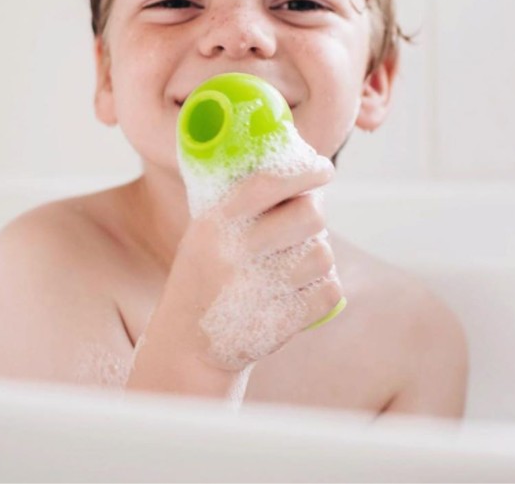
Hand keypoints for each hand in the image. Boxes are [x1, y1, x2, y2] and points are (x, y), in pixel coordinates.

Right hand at [158, 155, 341, 371]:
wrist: (187, 345)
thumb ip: (243, 204)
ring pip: (323, 254)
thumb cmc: (206, 275)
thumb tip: (302, 171)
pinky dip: (323, 287)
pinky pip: (328, 291)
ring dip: (318, 254)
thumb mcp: (206, 233)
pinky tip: (303, 288)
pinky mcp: (277, 323)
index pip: (268, 184)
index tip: (324, 168)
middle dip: (315, 212)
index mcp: (214, 224)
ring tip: (297, 260)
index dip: (303, 172)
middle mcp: (233, 254)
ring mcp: (254, 292)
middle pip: (309, 215)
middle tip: (308, 217)